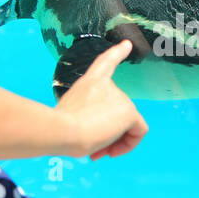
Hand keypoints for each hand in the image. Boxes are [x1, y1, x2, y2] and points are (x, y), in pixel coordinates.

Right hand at [55, 40, 148, 159]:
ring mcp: (120, 98)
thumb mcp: (69, 116)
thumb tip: (101, 137)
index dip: (116, 53)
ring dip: (113, 142)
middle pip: (117, 113)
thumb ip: (87, 120)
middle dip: (107, 134)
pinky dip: (129, 144)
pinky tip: (112, 153)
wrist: (63, 130)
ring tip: (96, 152)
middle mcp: (108, 86)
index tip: (126, 44)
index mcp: (90, 83)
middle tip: (92, 149)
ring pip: (127, 126)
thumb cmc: (59, 127)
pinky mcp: (129, 112)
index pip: (105, 63)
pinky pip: (139, 131)